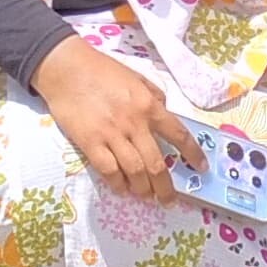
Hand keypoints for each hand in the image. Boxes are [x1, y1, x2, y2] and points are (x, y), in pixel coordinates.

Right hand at [36, 35, 200, 205]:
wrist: (67, 68)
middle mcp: (134, 123)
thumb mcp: (137, 77)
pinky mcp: (90, 142)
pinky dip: (118, 183)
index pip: (178, 134)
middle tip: (167, 198)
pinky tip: (122, 188)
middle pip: (156, 163)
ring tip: (145, 194)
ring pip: (134, 171)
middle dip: (165, 187)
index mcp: (148, 105)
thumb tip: (165, 113)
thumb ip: (154, 96)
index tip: (200, 168)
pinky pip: (108, 170)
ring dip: (143, 189)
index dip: (192, 154)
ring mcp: (111, 134)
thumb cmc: (102, 70)